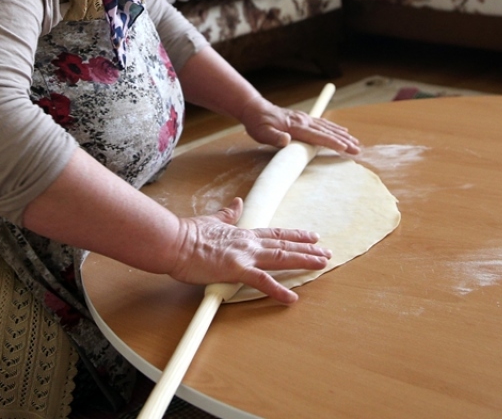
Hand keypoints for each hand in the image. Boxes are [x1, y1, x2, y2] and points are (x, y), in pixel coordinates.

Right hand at [168, 198, 330, 302]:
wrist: (174, 241)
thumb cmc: (187, 234)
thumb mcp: (212, 219)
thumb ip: (227, 213)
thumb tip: (238, 202)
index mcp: (243, 233)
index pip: (275, 233)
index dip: (295, 235)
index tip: (312, 236)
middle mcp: (249, 243)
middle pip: (285, 245)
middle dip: (308, 249)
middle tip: (327, 252)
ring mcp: (244, 255)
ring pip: (281, 257)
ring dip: (303, 260)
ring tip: (322, 264)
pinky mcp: (236, 270)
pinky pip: (262, 281)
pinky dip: (278, 290)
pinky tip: (292, 298)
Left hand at [239, 96, 361, 154]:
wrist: (255, 108)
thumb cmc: (258, 123)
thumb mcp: (261, 132)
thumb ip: (274, 137)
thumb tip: (285, 140)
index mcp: (296, 126)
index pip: (317, 136)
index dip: (331, 142)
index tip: (344, 147)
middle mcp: (304, 121)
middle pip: (328, 132)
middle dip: (344, 141)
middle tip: (357, 150)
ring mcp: (305, 119)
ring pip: (328, 127)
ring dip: (343, 135)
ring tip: (356, 142)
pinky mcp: (304, 119)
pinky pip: (324, 124)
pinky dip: (335, 128)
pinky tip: (343, 131)